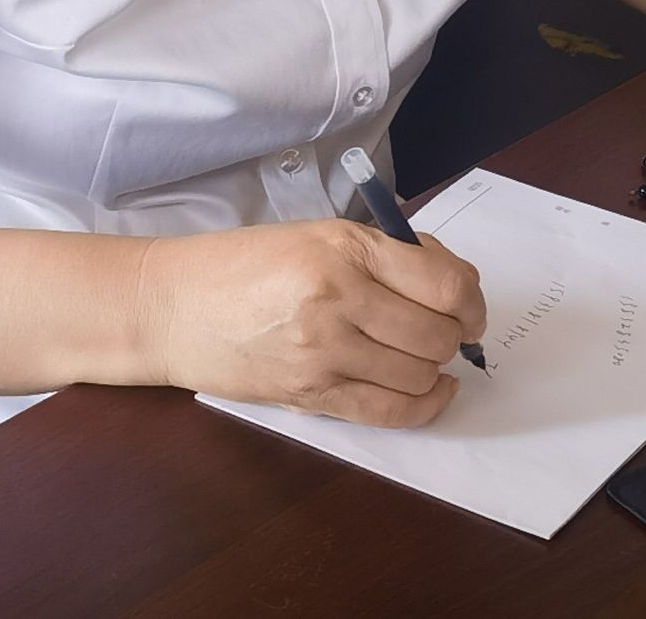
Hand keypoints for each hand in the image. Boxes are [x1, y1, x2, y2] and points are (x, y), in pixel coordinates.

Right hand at [134, 218, 485, 425]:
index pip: (446, 284)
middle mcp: (338, 300)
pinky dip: (424, 406)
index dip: (473, 301)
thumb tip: (457, 285)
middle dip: (455, 337)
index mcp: (346, 249)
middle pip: (437, 335)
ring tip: (423, 356)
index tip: (471, 308)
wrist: (172, 306)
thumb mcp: (321, 235)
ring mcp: (322, 353)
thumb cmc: (246, 264)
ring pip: (419, 375)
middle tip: (447, 332)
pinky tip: (431, 392)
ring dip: (435, 369)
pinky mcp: (308, 395)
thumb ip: (389, 254)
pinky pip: (388, 412)